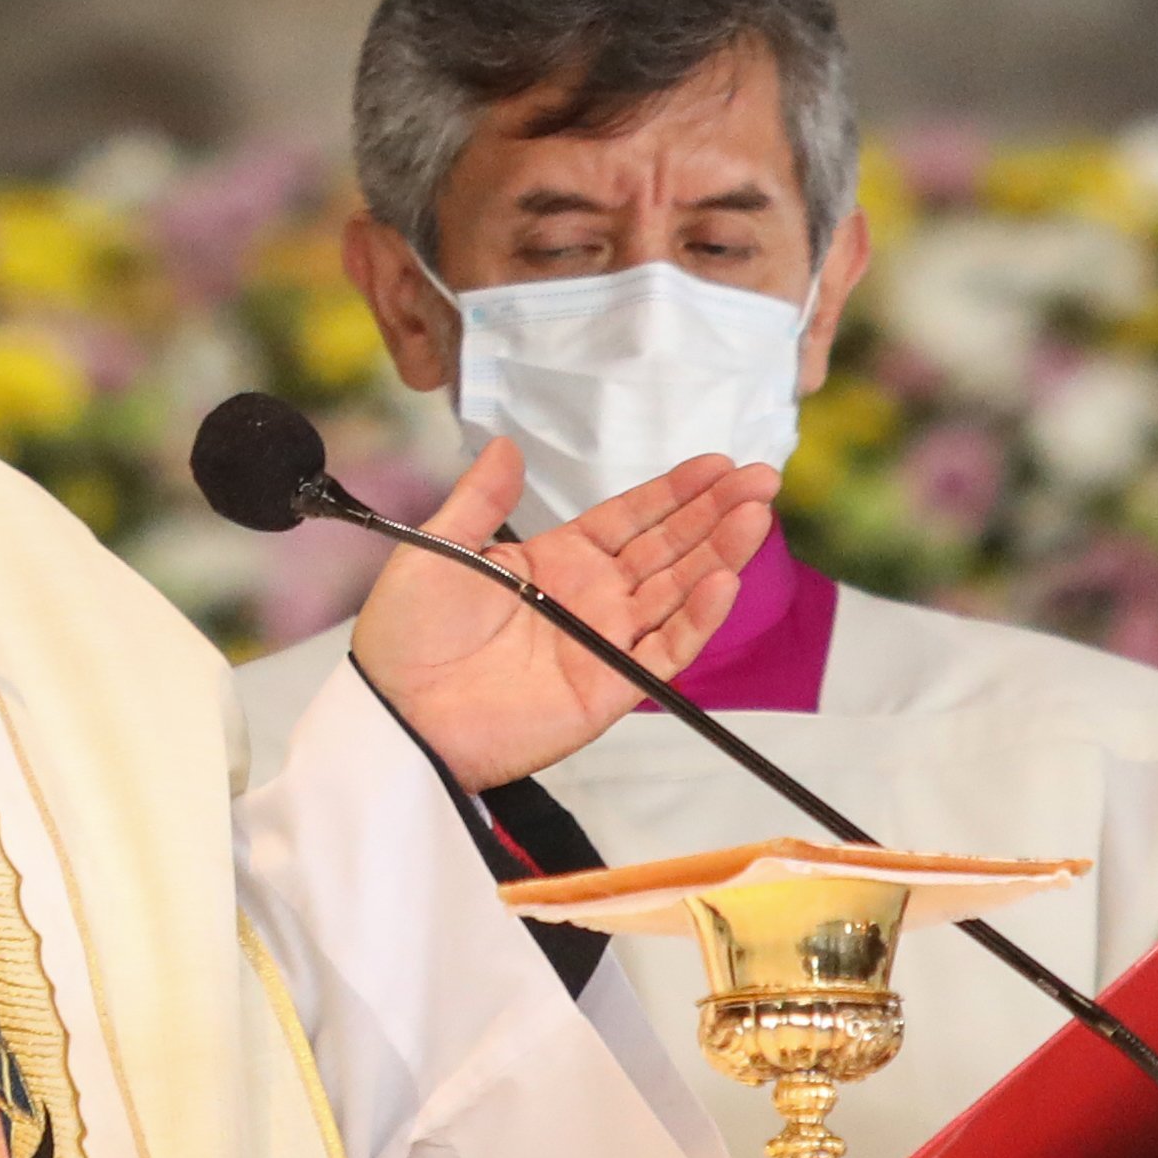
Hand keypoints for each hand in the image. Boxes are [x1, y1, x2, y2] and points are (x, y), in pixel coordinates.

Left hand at [346, 440, 775, 791]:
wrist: (396, 711)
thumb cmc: (407, 634)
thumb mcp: (439, 549)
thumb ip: (480, 500)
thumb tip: (506, 446)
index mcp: (555, 559)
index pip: (630, 518)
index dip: (674, 491)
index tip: (718, 463)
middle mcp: (590, 597)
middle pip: (667, 549)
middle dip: (715, 513)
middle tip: (761, 477)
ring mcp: (604, 642)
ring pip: (677, 592)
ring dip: (719, 554)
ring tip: (756, 514)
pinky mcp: (609, 687)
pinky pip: (664, 651)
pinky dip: (697, 618)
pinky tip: (724, 580)